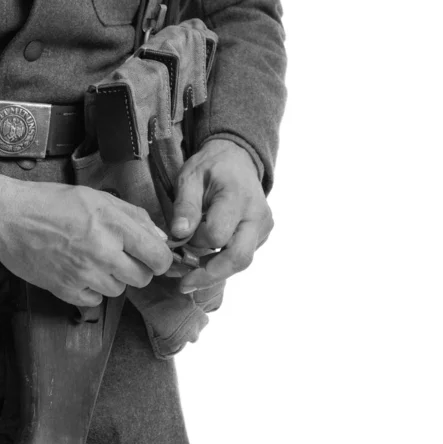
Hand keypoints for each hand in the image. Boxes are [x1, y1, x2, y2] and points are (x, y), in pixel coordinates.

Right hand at [0, 175, 172, 305]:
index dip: (161, 259)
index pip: (158, 257)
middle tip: (123, 257)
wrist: (10, 218)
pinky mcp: (65, 290)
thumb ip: (134, 216)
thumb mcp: (98, 197)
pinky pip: (94, 301)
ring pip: (119, 291)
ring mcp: (84, 274)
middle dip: (138, 269)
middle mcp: (103, 252)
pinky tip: (80, 271)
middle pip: (143, 278)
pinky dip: (92, 290)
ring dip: (113, 279)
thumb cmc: (52, 202)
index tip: (154, 257)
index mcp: (114, 225)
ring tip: (96, 260)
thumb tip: (160, 237)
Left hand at [171, 139, 273, 292]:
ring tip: (188, 272)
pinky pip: (242, 255)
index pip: (217, 235)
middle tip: (183, 284)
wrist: (237, 159)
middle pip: (239, 258)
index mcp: (238, 197)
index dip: (195, 240)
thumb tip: (179, 234)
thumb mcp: (190, 177)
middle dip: (209, 274)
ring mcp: (263, 227)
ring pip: (241, 261)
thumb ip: (185, 205)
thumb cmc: (210, 167)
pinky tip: (203, 260)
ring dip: (214, 270)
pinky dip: (221, 263)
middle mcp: (257, 215)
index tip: (180, 235)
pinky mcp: (262, 235)